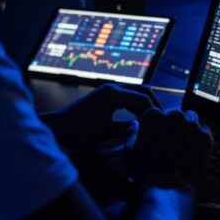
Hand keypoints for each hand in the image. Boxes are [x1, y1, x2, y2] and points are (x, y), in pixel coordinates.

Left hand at [40, 84, 158, 149]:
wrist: (57, 127)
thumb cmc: (78, 130)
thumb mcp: (105, 131)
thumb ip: (127, 128)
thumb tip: (144, 129)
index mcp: (113, 93)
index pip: (143, 97)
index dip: (154, 110)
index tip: (160, 123)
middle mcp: (112, 88)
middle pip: (142, 90)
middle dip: (153, 103)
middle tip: (162, 119)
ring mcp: (108, 92)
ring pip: (135, 94)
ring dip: (145, 105)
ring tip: (152, 121)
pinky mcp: (105, 98)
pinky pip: (127, 99)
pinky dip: (136, 107)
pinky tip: (138, 119)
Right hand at [126, 109, 212, 192]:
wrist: (169, 189)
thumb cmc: (147, 171)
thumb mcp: (129, 152)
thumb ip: (131, 133)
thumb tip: (134, 125)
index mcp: (153, 116)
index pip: (157, 115)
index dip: (158, 128)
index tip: (159, 139)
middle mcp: (173, 115)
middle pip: (175, 116)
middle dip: (174, 127)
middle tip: (171, 145)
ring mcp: (191, 124)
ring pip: (191, 119)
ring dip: (187, 129)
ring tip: (183, 147)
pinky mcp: (205, 136)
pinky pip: (203, 130)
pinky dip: (199, 138)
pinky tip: (193, 151)